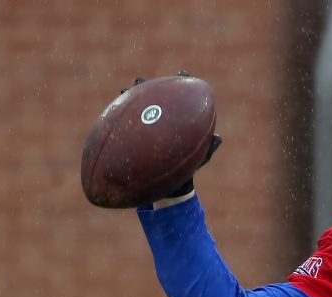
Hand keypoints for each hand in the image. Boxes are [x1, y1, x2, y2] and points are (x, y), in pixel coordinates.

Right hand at [121, 72, 221, 201]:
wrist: (172, 189)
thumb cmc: (188, 171)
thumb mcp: (200, 159)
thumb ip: (208, 148)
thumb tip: (218, 138)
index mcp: (178, 125)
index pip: (179, 101)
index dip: (180, 85)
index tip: (182, 74)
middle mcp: (161, 125)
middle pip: (155, 101)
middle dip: (149, 87)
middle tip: (142, 79)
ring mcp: (147, 133)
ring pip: (137, 112)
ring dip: (131, 98)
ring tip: (127, 88)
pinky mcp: (136, 143)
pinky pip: (127, 132)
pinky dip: (120, 122)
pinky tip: (113, 114)